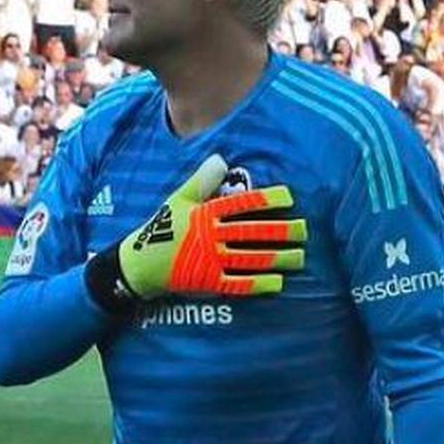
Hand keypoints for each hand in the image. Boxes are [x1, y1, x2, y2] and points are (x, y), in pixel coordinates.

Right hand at [85, 155, 305, 310]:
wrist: (139, 264)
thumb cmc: (162, 227)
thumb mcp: (178, 199)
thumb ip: (202, 180)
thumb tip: (222, 159)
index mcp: (204, 213)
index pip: (241, 203)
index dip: (267, 199)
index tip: (289, 198)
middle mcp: (209, 235)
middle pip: (252, 232)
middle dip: (281, 231)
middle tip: (304, 230)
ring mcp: (209, 260)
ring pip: (250, 258)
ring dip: (277, 258)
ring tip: (299, 257)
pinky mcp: (208, 282)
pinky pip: (237, 284)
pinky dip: (258, 284)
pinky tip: (277, 283)